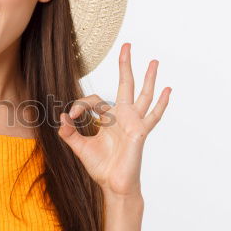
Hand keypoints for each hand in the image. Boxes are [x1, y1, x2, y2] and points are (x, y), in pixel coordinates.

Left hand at [58, 43, 170, 195]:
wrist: (113, 186)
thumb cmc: (102, 167)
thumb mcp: (80, 148)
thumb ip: (70, 133)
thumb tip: (62, 119)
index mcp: (109, 119)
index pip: (95, 100)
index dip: (80, 104)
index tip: (71, 115)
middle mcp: (123, 117)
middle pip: (125, 85)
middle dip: (125, 65)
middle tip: (127, 45)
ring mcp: (134, 123)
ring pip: (143, 95)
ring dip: (148, 78)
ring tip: (154, 61)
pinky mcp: (139, 132)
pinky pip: (153, 116)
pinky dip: (161, 103)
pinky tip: (167, 90)